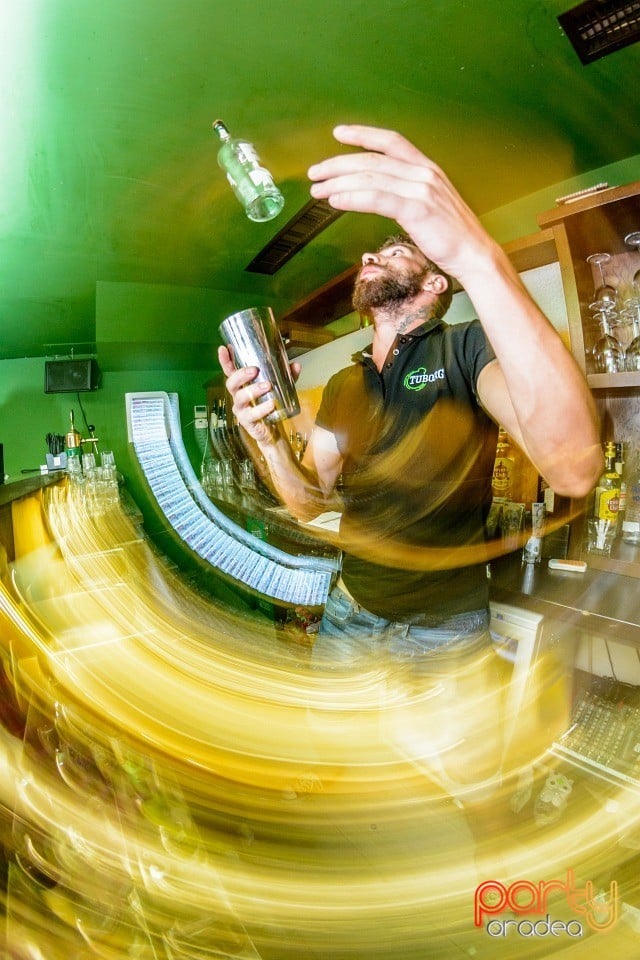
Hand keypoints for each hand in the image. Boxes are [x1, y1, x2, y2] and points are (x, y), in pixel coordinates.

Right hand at [217, 345, 299, 445]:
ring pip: (241, 397)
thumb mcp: (281, 388)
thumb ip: (287, 377)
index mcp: (243, 385)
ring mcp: (241, 409)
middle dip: (241, 375)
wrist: (274, 431)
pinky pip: (252, 414)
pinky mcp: (247, 422)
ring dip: (253, 390)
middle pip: (231, 383)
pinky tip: (271, 405)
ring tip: (267, 386)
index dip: (225, 360)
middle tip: (254, 370)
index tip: (224, 348)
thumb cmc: (272, 405)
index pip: (230, 371)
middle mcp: (238, 396)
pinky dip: (262, 409)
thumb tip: (296, 365)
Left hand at [308, 124, 495, 280]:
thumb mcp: (431, 205)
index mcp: (427, 168)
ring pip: (370, 178)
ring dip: (338, 183)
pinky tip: (335, 202)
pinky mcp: (416, 210)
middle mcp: (423, 173)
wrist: (474, 254)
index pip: (391, 141)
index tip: (338, 133)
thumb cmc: (451, 236)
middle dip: (338, 165)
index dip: (363, 134)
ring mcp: (421, 190)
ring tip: (318, 190)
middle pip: (372, 160)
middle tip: (315, 173)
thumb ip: (408, 193)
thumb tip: (379, 194)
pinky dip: (352, 198)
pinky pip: (377, 199)